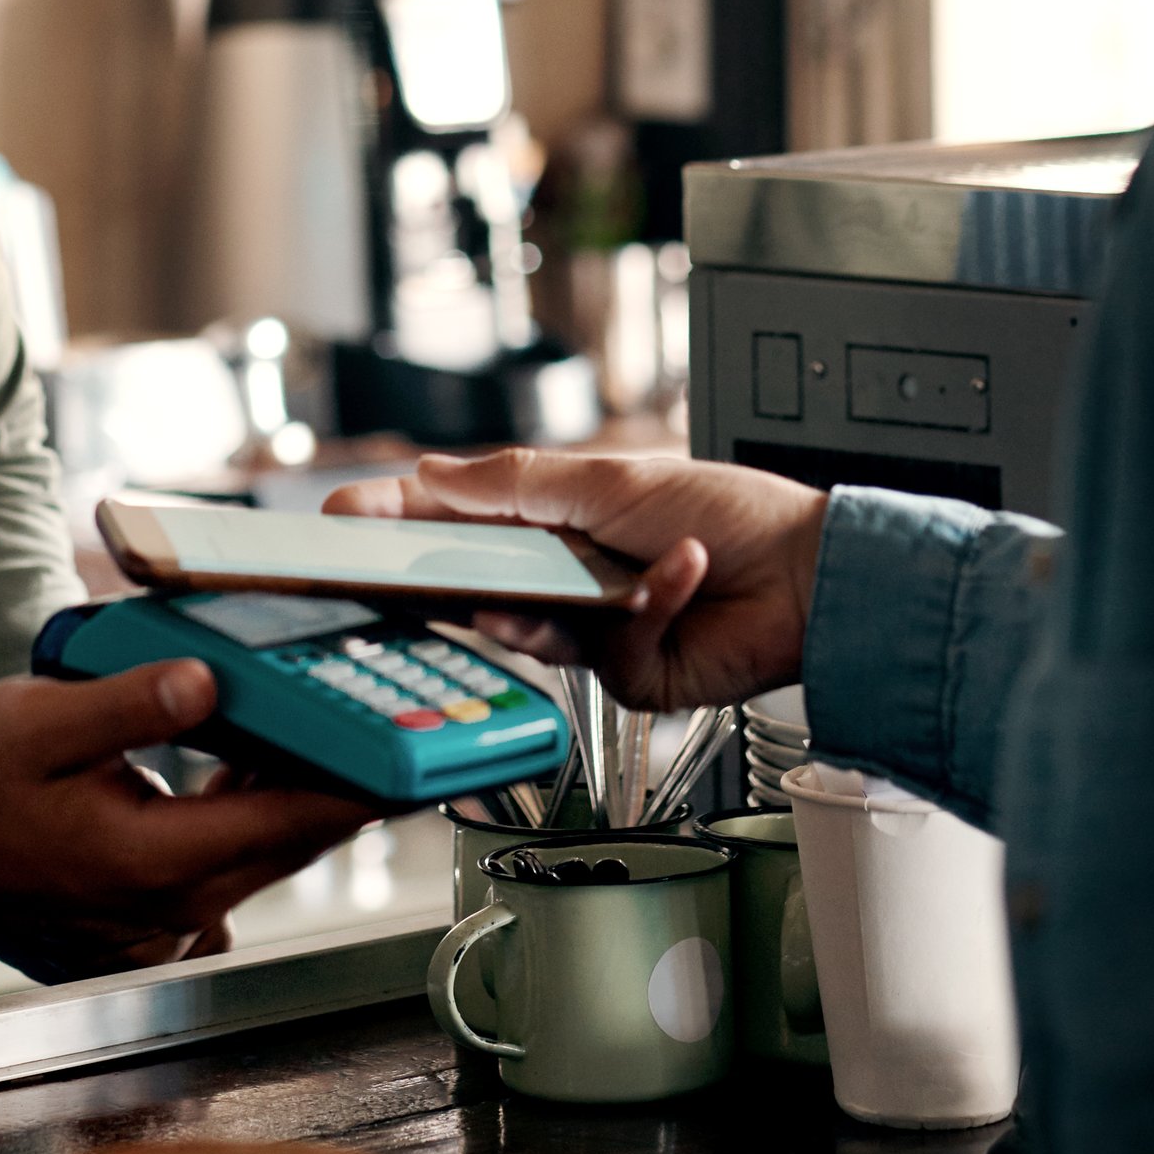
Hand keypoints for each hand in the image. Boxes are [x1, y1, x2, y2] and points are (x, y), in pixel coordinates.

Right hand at [0, 667, 372, 978]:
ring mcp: (164, 916)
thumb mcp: (43, 721)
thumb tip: (208, 680)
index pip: (295, 821)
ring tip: (333, 722)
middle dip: (351, 780)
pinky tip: (255, 756)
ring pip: (264, 847)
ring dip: (299, 791)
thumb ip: (132, 703)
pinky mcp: (151, 909)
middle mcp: (175, 902)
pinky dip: (253, 809)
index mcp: (160, 859)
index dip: (368, 786)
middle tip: (400, 718)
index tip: (425, 756)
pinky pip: (228, 857)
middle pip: (295, 837)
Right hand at [327, 451, 827, 712]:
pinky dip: (648, 606)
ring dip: (534, 608)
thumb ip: (515, 485)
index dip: (399, 522)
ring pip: (526, 632)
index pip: (458, 522)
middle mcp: (566, 578)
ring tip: (541, 588)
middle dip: (437, 579)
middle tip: (385, 577)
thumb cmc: (732, 511)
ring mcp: (592, 632)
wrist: (813, 577)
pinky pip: (607, 653)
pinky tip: (682, 572)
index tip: (340, 522)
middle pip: (476, 585)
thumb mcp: (611, 480)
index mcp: (556, 520)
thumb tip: (430, 474)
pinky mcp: (627, 678)